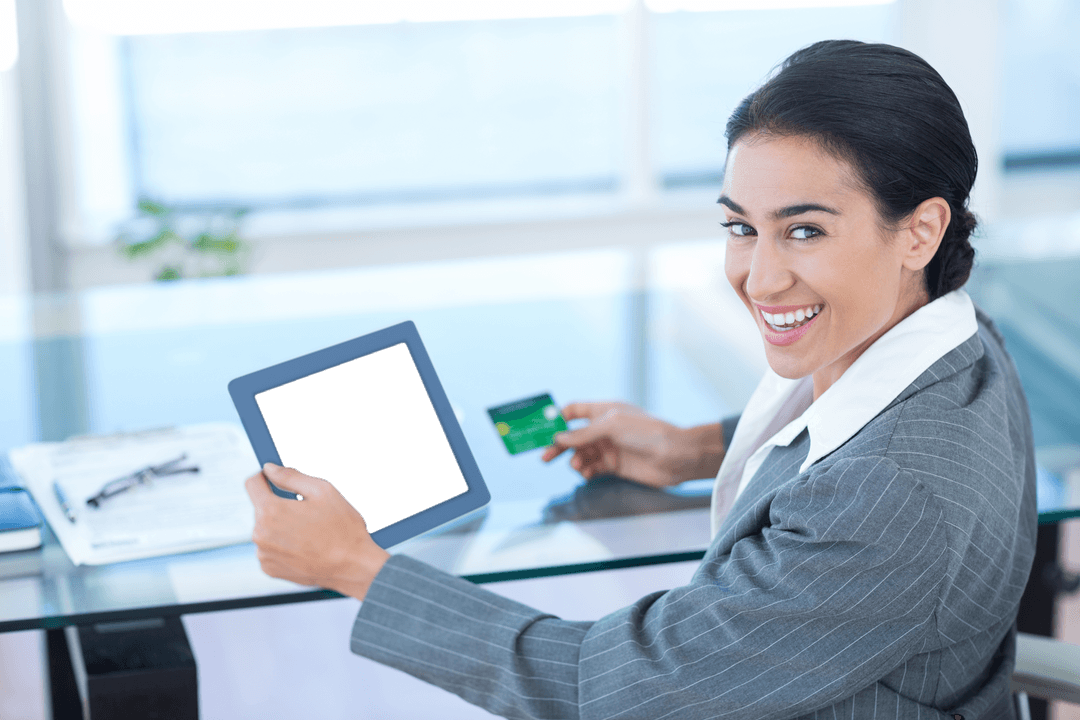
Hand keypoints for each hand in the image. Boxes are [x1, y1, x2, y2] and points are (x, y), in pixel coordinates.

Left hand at [245, 463, 389, 600]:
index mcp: (271, 511)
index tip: (272, 479)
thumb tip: (270, 469)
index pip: (252, 484)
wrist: (353, 566)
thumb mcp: (323, 491)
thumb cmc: (342, 528)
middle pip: (261, 508)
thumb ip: (291, 477)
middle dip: (279, 506)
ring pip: (265, 529)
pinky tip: (303, 547)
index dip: (264, 477)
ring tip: (308, 533)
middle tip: (307, 513)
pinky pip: (269, 549)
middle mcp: (260, 534)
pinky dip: (282, 546)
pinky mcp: (269, 569)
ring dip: (280, 527)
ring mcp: (263, 554)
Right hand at [540, 402, 724, 487]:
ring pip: (581, 454)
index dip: (558, 418)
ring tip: (579, 465)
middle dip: (559, 446)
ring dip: (575, 460)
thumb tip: (559, 438)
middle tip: (545, 456)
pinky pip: (592, 468)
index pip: (574, 411)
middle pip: (573, 436)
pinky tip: (587, 473)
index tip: (542, 428)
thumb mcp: (611, 426)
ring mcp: (609, 448)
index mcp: (604, 411)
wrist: (675, 456)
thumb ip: (583, 433)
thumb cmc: (648, 433)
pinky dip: (586, 471)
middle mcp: (605, 429)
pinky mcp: (614, 466)